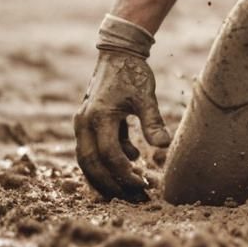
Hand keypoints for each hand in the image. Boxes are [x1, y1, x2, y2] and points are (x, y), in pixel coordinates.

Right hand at [73, 16, 171, 200]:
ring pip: (88, 158)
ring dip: (106, 173)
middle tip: (131, 194)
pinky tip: (133, 157)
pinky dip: (109, 157)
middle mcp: (84, 123)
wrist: (118, 52)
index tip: (141, 183)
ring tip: (130, 183)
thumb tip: (164, 146)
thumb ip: (153, 121)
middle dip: (110, 182)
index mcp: (98, 117)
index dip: (122, 173)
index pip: (108, 155)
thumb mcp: (146, 96)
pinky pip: (93, 147)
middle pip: (91, 163)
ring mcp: (83, 122)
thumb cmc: (133, 73)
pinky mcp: (88, 121)